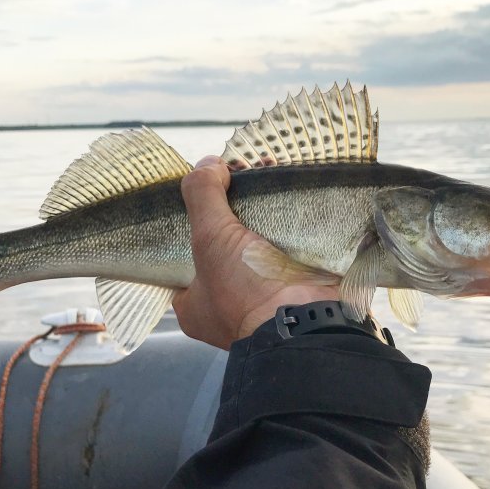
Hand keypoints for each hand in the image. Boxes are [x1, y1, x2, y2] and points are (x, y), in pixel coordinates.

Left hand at [173, 156, 342, 349]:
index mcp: (195, 305)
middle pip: (224, 245)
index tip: (204, 191)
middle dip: (234, 210)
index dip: (191, 221)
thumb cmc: (246, 293)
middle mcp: (227, 304)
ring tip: (268, 174)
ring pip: (258, 242)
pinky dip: (290, 222)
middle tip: (239, 177)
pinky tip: (290, 192)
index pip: (183, 258)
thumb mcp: (209, 238)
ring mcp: (264, 296)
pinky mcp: (296, 285)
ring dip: (265, 211)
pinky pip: (289, 246)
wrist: (306, 323)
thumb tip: (207, 165)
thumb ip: (202, 197)